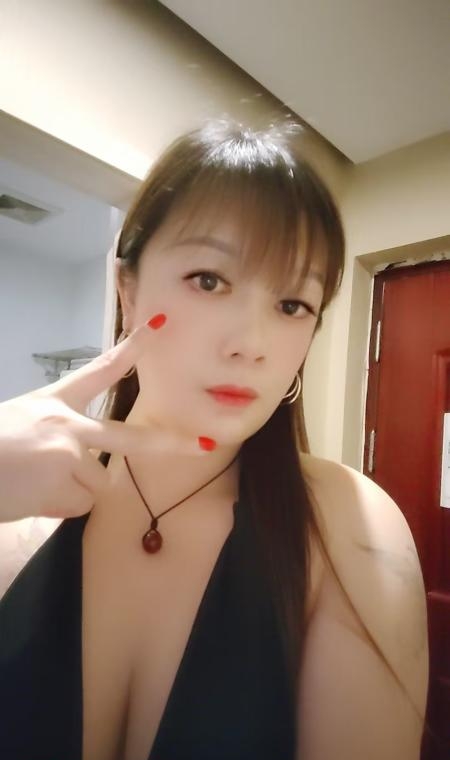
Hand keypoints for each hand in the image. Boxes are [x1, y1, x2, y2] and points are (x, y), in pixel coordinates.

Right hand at [0, 316, 214, 522]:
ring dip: (73, 491)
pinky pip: (79, 506)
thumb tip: (80, 454)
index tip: (158, 326)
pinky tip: (34, 497)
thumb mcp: (22, 419)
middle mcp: (69, 427)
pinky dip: (60, 507)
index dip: (132, 348)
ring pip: (96, 484)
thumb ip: (57, 428)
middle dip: (171, 444)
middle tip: (204, 445)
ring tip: (38, 483)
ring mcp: (69, 458)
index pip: (100, 370)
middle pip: (130, 438)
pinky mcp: (63, 489)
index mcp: (56, 402)